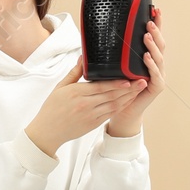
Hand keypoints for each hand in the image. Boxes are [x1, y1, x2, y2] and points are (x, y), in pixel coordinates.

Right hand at [25, 60, 143, 155]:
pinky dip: (121, 107)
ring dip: (128, 98)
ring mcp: (91, 116)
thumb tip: (84, 57)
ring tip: (139, 90)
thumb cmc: (52, 108)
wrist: (48, 132)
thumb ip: (75, 73)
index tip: (129, 78)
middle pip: (111, 96)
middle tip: (142, 81)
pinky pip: (110, 114)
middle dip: (129, 89)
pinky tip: (128, 101)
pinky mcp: (93, 124)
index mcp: (77, 94)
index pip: (101, 87)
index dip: (117, 83)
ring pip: (114, 106)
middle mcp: (86, 105)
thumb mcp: (60, 87)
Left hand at [105, 9, 164, 137]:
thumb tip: (100, 35)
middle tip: (149, 20)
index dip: (156, 23)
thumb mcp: (115, 66)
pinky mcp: (156, 87)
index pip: (153, 37)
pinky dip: (151, 65)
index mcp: (147, 58)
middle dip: (156, 31)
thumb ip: (113, 52)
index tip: (154, 9)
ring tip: (146, 35)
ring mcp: (157, 76)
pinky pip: (155, 74)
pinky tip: (146, 57)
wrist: (122, 112)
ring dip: (153, 45)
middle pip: (160, 44)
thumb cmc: (118, 89)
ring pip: (159, 57)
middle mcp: (155, 65)